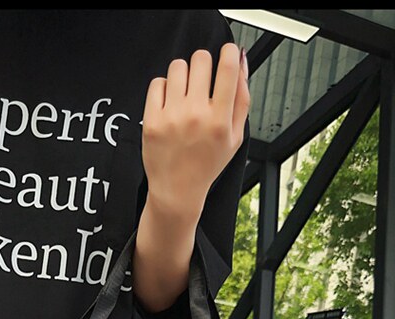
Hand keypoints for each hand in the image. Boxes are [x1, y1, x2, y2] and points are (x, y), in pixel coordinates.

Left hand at [142, 43, 249, 219]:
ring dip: (183, 75)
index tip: (226, 54)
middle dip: (204, 65)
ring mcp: (172, 117)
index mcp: (220, 119)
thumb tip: (240, 60)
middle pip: (200, 59)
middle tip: (202, 82)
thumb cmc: (207, 164)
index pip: (227, 67)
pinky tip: (170, 105)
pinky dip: (164, 88)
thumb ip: (242, 97)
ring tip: (184, 95)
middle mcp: (196, 115)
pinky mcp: (152, 120)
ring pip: (178, 66)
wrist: (177, 191)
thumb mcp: (235, 136)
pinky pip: (158, 82)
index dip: (228, 52)